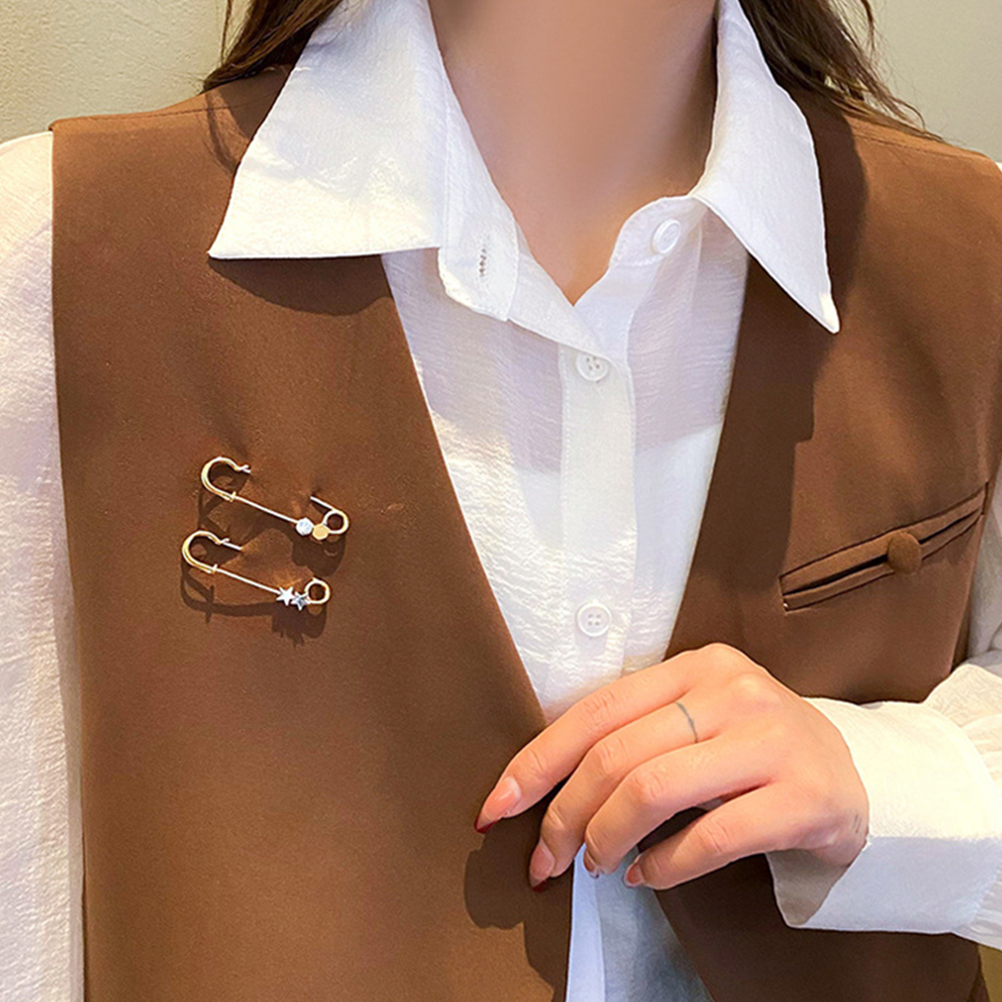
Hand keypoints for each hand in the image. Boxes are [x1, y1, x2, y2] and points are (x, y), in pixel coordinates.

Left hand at [473, 643, 868, 890]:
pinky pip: (710, 836)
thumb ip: (633, 739)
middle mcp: (731, 689)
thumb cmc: (750, 751)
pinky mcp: (804, 795)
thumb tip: (543, 793)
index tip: (496, 807)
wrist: (857, 777)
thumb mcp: (695, 723)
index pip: (594, 711)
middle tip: (546, 860)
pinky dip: (664, 865)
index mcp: (693, 666)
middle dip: (564, 814)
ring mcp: (770, 738)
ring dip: (607, 838)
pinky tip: (648, 876)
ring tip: (597, 864)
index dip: (536, 762)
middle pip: (616, 754)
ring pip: (654, 789)